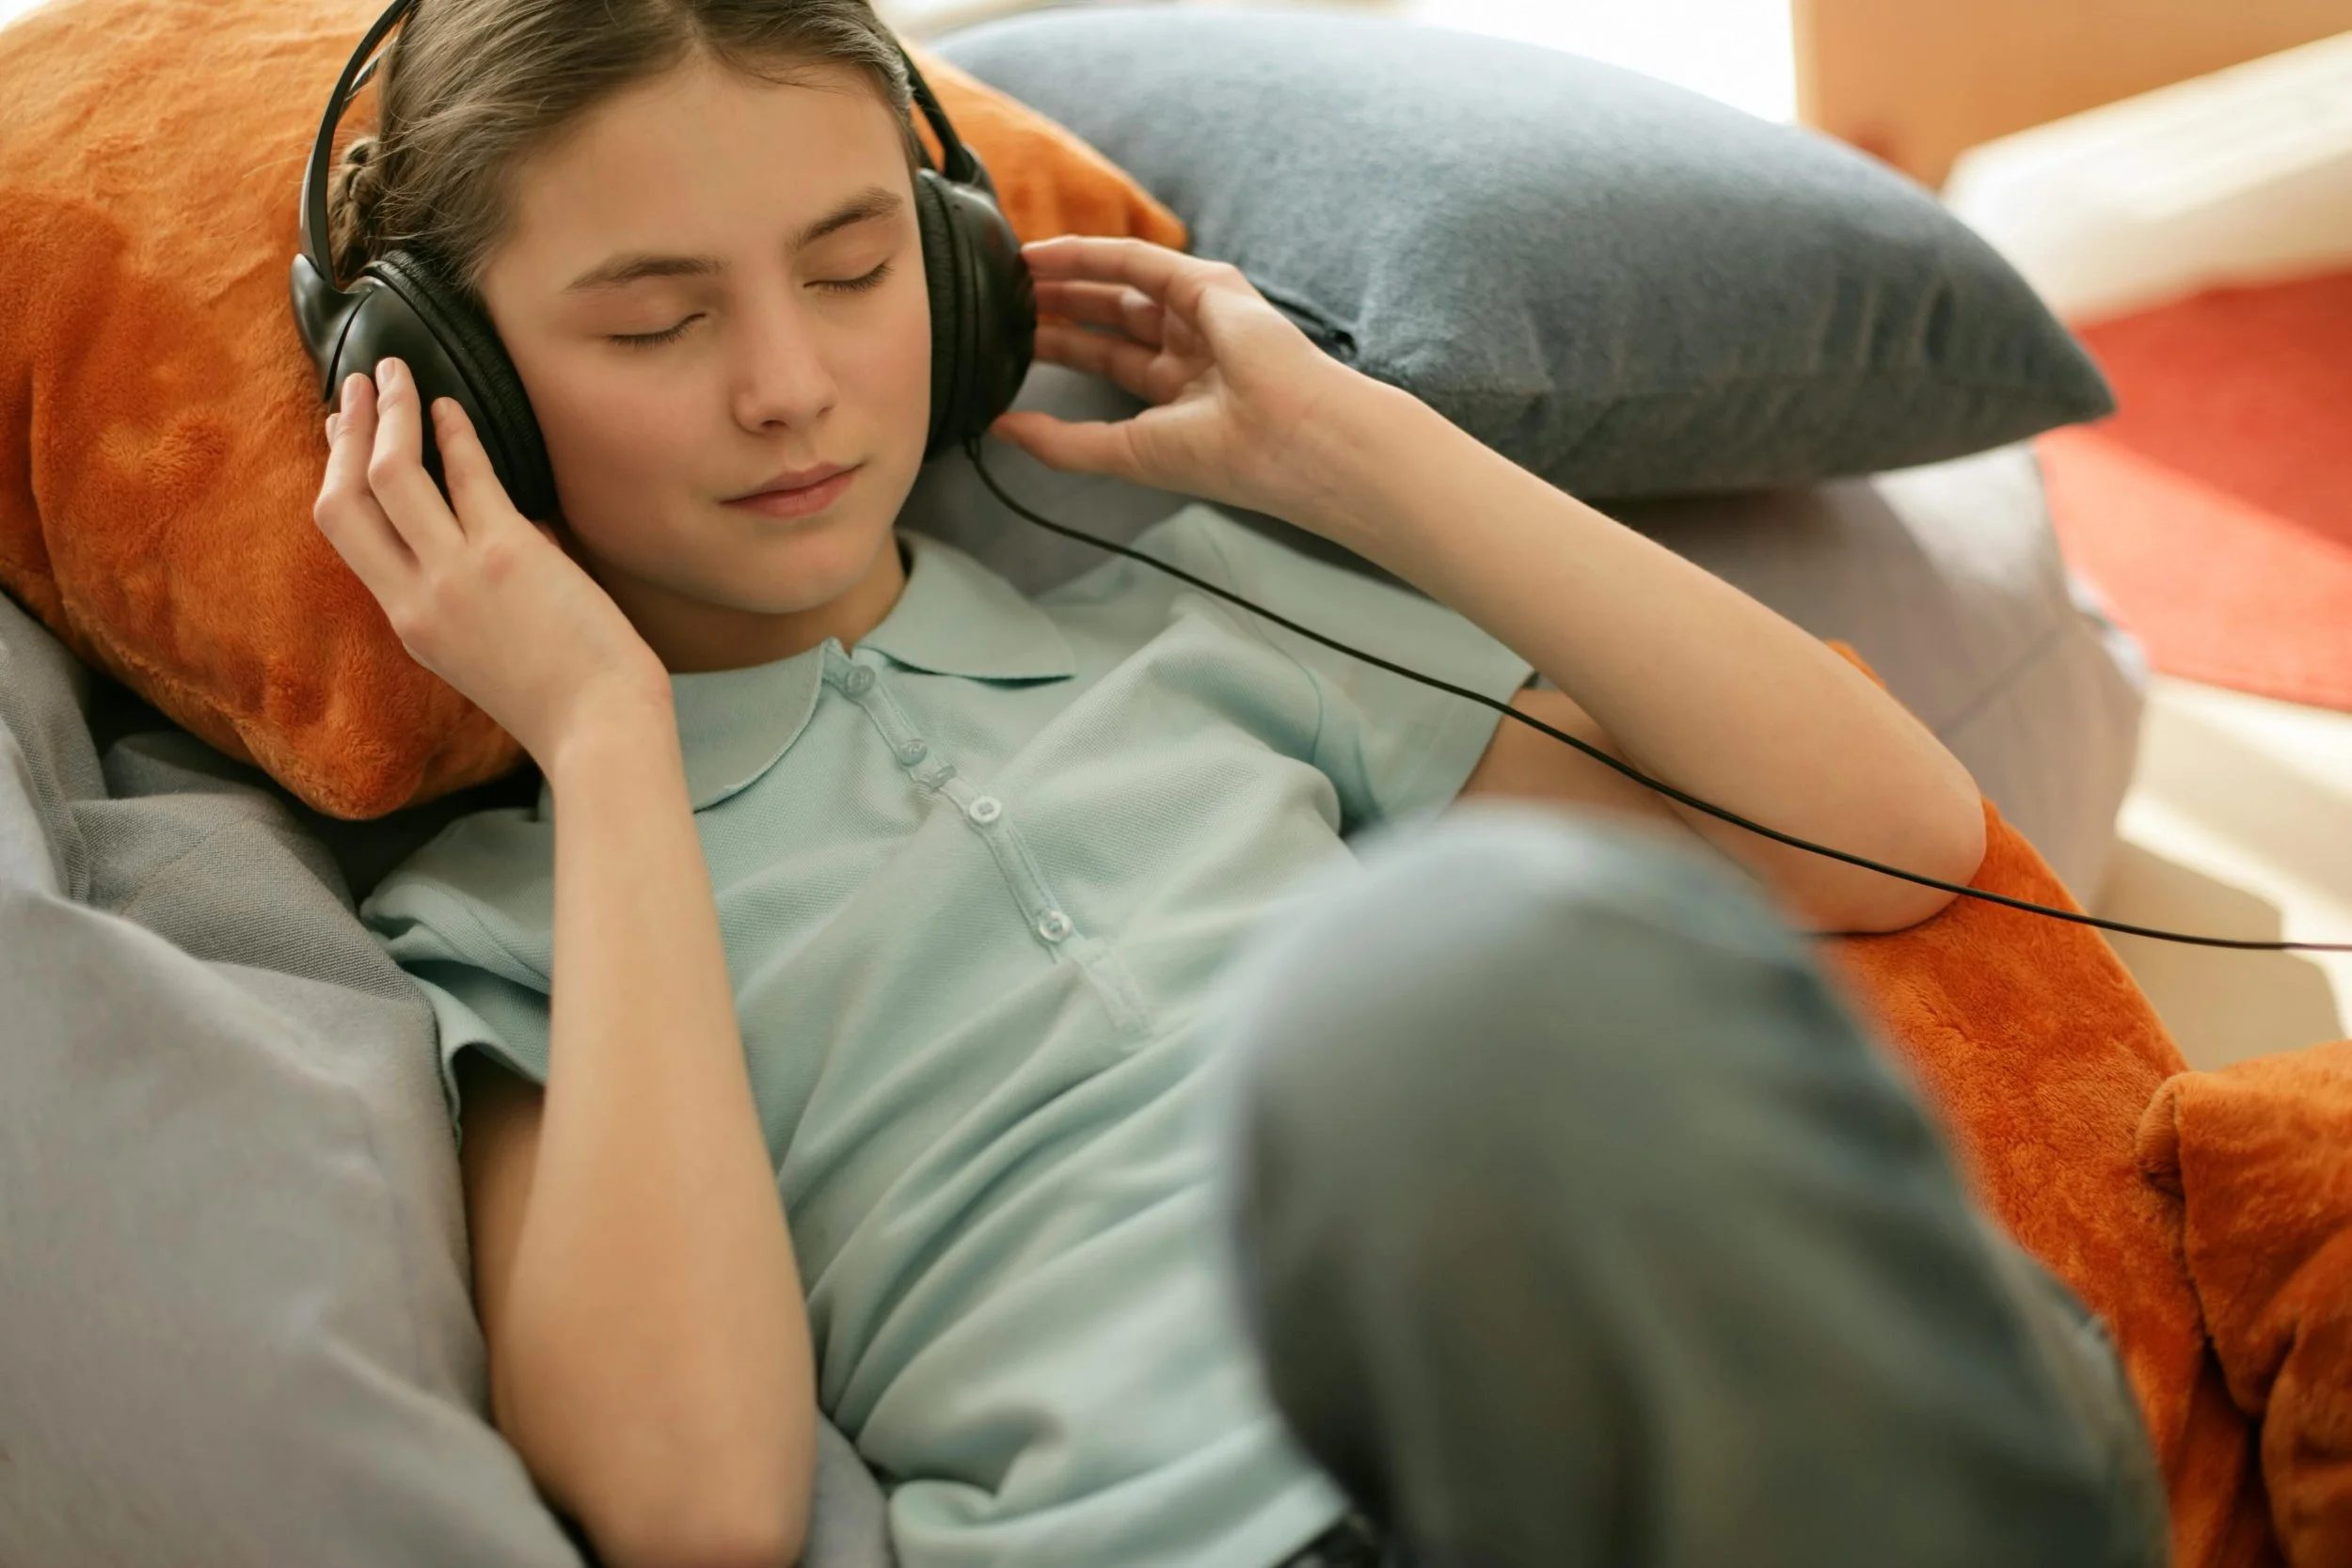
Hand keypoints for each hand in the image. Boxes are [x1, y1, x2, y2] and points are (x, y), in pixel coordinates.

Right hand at [313, 357, 668, 766]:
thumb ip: (458, 595)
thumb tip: (474, 529)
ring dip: (391, 411)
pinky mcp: (509, 554)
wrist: (600, 730)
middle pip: (343, 497)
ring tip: (394, 372)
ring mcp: (457, 573)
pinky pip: (469, 475)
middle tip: (353, 384)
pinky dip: (456, 433)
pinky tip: (453, 408)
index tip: (336, 431)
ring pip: (392, 472)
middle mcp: (417, 596)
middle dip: (343, 432)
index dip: (332, 472)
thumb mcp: (480, 652)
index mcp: (408, 622)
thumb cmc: (559, 697)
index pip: (344, 534)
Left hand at [989, 236, 1378, 532]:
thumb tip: (1000, 429)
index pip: (1111, 360)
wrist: (1291, 438)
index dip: (1062, 348)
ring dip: (1065, 276)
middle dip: (1058, 308)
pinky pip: (1136, 259)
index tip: (1013, 343)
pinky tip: (1043, 255)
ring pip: (1119, 284)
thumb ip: (1062, 443)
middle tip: (1005, 301)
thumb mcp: (1127, 454)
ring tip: (1013, 273)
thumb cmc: (1226, 457)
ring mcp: (1203, 312)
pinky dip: (1087, 253)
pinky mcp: (1209, 283)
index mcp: (1181, 394)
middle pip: (1110, 318)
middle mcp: (1193, 348)